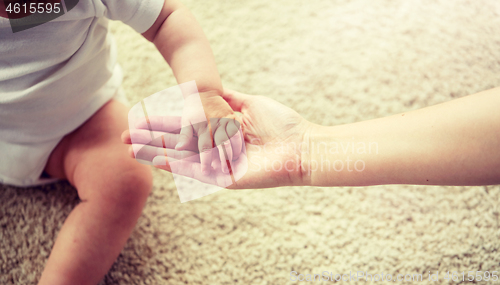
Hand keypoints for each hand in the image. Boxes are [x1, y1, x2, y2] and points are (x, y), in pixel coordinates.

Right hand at [122, 89, 314, 188]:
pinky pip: (196, 173)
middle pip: (176, 144)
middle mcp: (215, 150)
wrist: (301, 145)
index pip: (184, 127)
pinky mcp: (225, 178)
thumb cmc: (281, 124)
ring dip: (153, 154)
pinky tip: (153, 160)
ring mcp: (218, 165)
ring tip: (130, 150)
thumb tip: (211, 88)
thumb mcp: (250, 103)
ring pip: (180, 159)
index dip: (161, 123)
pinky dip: (174, 166)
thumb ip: (228, 98)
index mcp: (220, 132)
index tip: (141, 119)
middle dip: (149, 141)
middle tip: (124, 139)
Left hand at [175, 91, 242, 174]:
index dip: (205, 161)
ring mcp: (227, 120)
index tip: (206, 171)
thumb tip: (179, 148)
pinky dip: (239, 140)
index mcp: (204, 127)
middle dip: (223, 159)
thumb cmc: (193, 107)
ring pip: (233, 139)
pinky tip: (240, 149)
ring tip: (234, 162)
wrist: (204, 90)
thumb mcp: (186, 121)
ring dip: (234, 151)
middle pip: (222, 145)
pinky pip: (239, 131)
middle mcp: (216, 124)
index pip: (205, 148)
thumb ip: (185, 136)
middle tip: (225, 171)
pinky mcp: (234, 117)